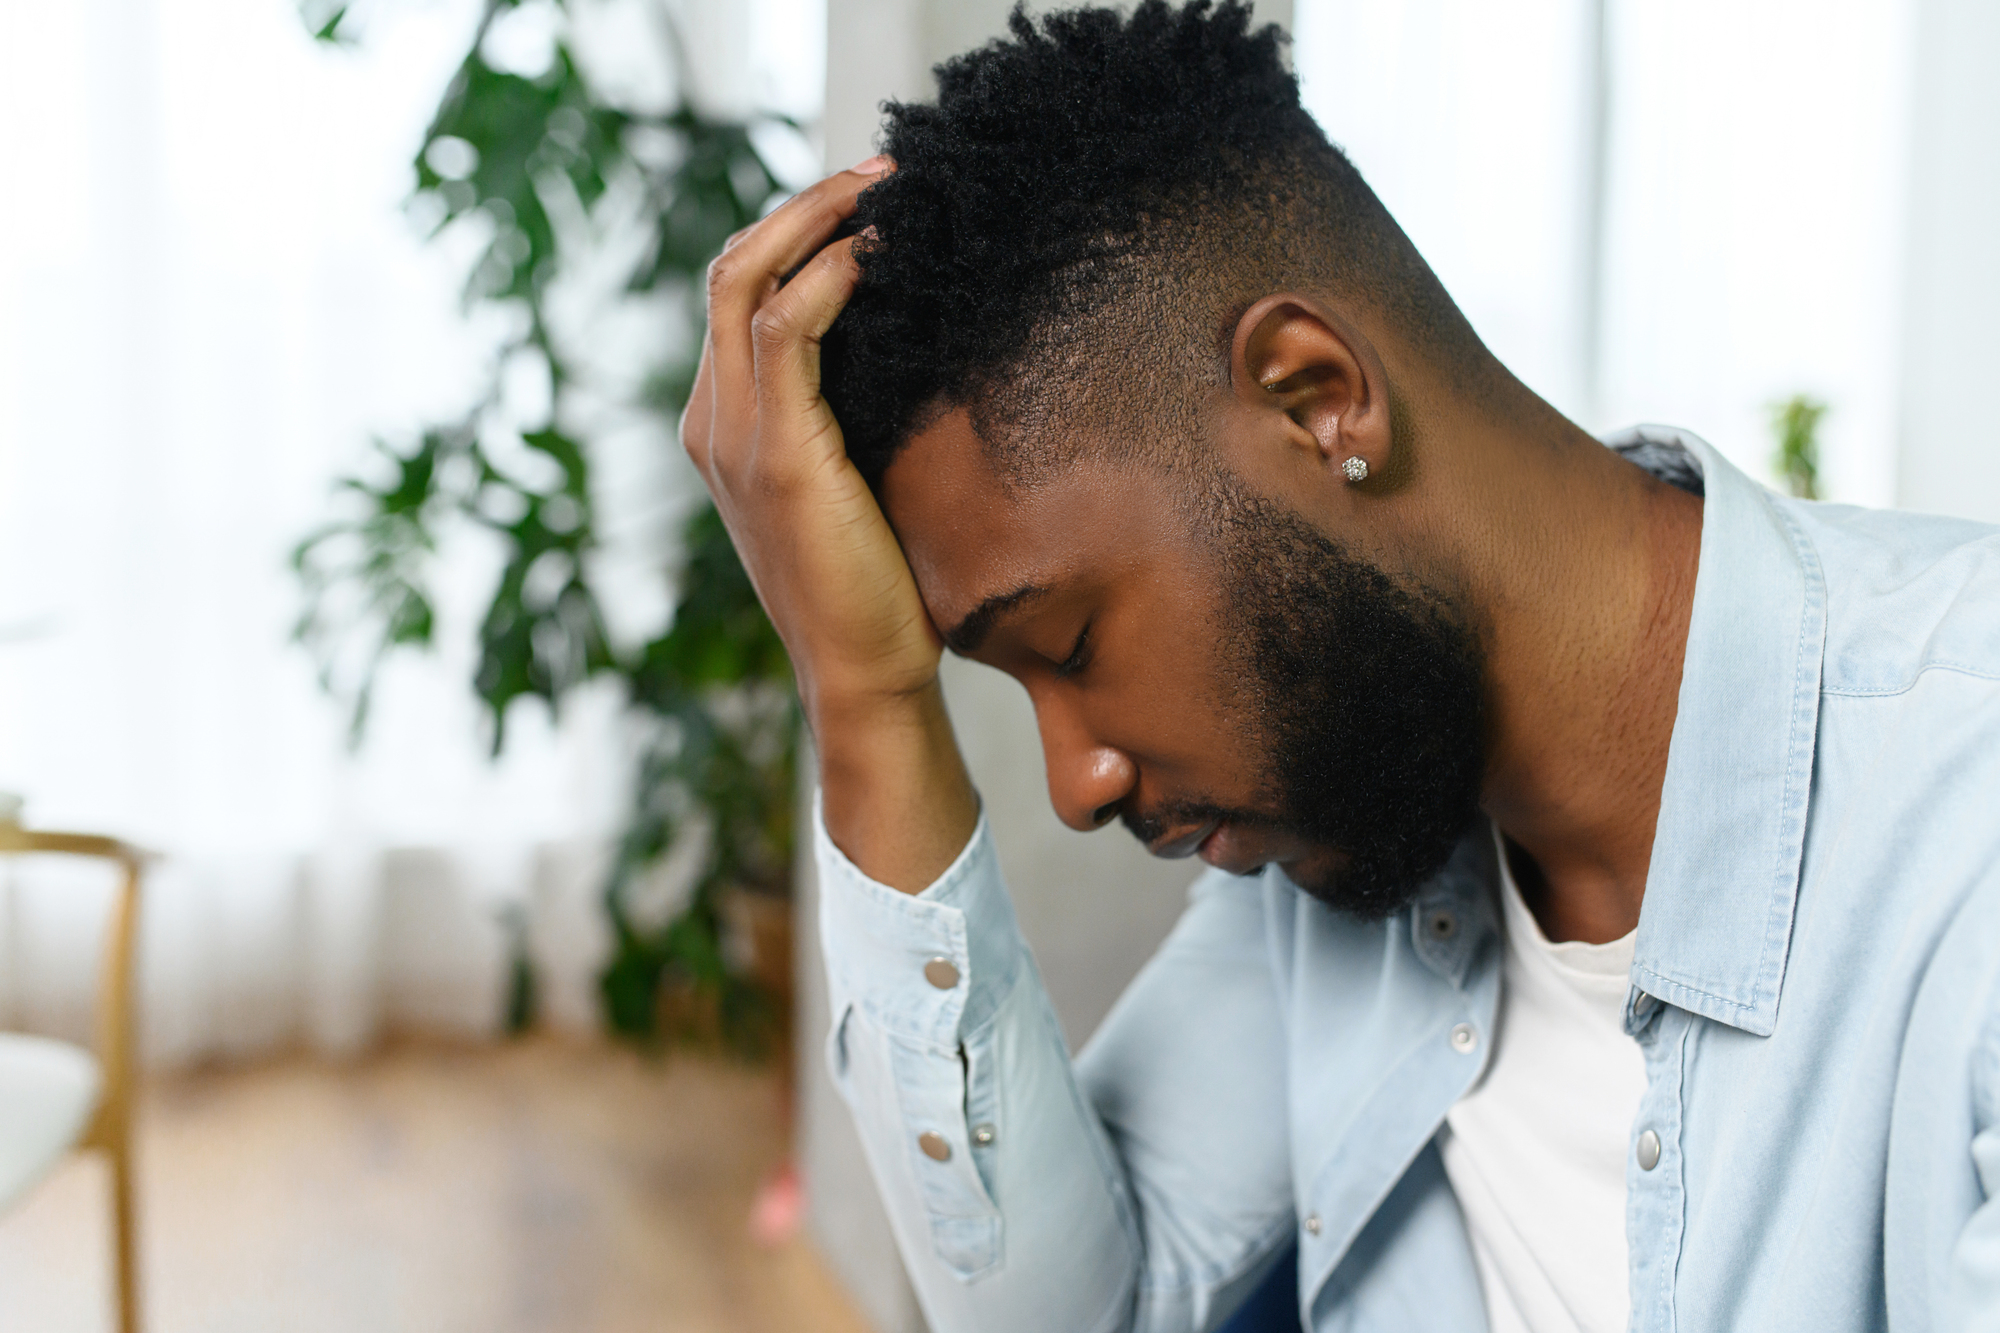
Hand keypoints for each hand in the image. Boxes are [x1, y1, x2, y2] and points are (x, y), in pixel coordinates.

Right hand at [681, 161, 940, 724]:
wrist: (866, 675)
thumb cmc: (879, 590)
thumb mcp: (857, 482)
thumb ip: (852, 414)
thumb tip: (910, 341)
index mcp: (724, 427)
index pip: (740, 294)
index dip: (797, 233)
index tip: (872, 200)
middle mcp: (711, 423)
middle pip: (729, 267)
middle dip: (805, 204)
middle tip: (884, 168)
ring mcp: (732, 438)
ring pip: (744, 279)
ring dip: (817, 219)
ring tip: (888, 187)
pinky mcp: (776, 456)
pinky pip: (783, 329)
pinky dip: (826, 275)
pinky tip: (880, 255)